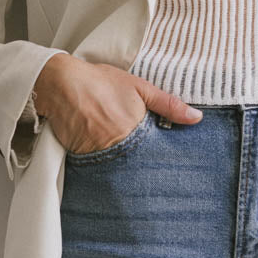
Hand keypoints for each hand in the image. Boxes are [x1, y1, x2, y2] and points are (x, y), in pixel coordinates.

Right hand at [32, 55, 202, 155]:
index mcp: (138, 130)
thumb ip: (168, 104)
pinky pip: (100, 169)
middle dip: (147, 167)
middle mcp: (120, 146)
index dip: (164, 160)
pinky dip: (106, 166)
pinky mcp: (83, 159)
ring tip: (131, 166)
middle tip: (156, 175)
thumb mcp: (139, 88)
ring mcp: (100, 154)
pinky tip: (108, 160)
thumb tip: (197, 118)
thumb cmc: (100, 82)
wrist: (60, 84)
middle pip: (140, 165)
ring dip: (127, 168)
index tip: (172, 166)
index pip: (158, 156)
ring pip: (120, 169)